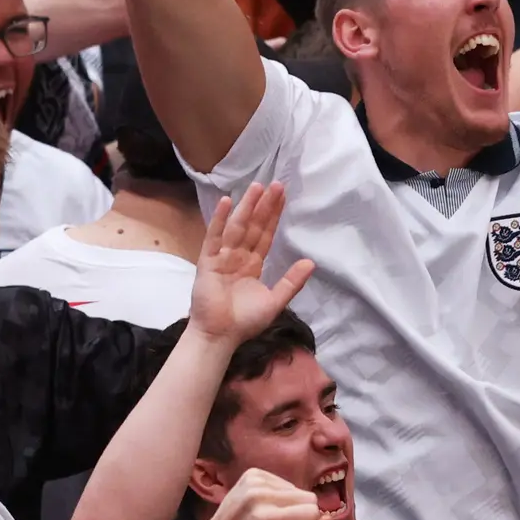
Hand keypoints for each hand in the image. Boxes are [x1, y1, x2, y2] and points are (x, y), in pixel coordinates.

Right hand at [185, 185, 314, 349]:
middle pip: (253, 226)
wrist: (221, 335)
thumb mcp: (275, 301)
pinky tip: (226, 202)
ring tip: (257, 187)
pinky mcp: (208, 261)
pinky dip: (220, 220)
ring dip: (246, 206)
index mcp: (253, 264)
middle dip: (264, 206)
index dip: (273, 216)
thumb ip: (291, 282)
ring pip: (237, 227)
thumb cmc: (245, 321)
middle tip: (275, 184)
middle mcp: (238, 256)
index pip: (265, 235)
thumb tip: (311, 262)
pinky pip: (215, 237)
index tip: (282, 196)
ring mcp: (222, 257)